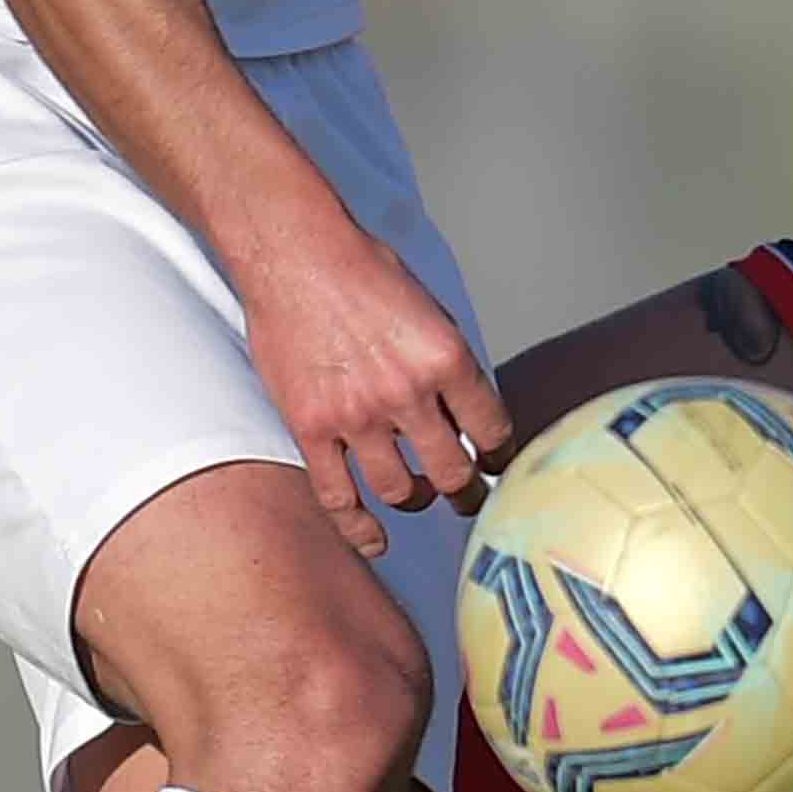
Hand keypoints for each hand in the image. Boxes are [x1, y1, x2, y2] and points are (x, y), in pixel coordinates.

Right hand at [234, 217, 510, 557]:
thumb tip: (465, 410)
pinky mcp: (311, 427)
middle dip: (466, 492)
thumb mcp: (429, 307)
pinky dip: (358, 527)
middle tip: (467, 497)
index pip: (492, 430)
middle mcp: (407, 392)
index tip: (495, 461)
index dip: (498, 455)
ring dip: (415, 500)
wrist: (294, 253)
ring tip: (418, 497)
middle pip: (451, 473)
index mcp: (447, 357)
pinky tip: (374, 539)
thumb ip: (449, 362)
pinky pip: (338, 496)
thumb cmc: (361, 268)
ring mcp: (357, 415)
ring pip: (399, 491)